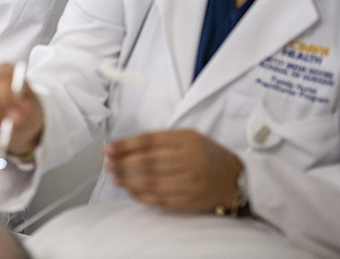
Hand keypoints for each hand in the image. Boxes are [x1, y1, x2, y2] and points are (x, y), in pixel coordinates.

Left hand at [104, 129, 242, 212]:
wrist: (232, 179)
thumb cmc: (203, 154)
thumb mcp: (187, 136)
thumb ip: (160, 139)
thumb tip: (124, 145)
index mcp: (187, 140)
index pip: (149, 141)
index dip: (125, 145)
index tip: (107, 148)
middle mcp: (189, 161)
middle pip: (148, 162)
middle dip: (122, 164)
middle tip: (107, 164)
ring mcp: (190, 183)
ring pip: (151, 183)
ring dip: (128, 181)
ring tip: (114, 177)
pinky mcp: (189, 202)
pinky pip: (159, 200)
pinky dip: (141, 196)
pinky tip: (130, 191)